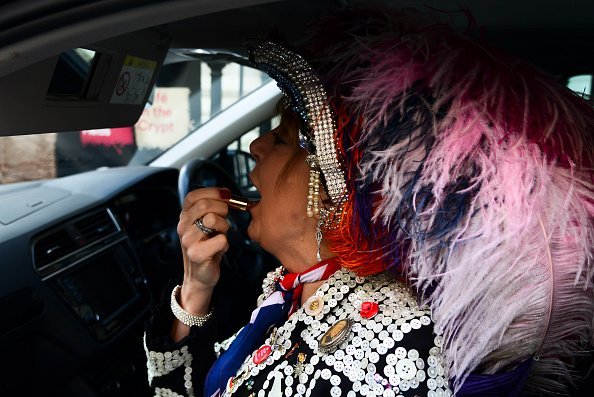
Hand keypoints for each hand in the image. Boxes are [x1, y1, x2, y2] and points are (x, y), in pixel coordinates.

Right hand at [176, 186, 229, 314]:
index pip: (194, 195)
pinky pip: (220, 239)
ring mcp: (188, 240)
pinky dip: (225, 243)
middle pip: (204, 205)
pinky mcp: (196, 254)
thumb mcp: (206, 224)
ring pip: (213, 220)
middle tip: (226, 217)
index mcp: (184, 217)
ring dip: (224, 226)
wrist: (200, 276)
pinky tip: (219, 249)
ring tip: (220, 235)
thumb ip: (212, 208)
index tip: (226, 195)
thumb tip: (226, 192)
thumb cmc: (207, 247)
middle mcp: (182, 227)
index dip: (212, 192)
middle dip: (222, 208)